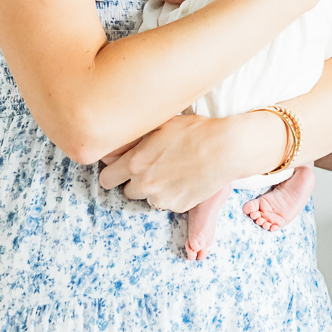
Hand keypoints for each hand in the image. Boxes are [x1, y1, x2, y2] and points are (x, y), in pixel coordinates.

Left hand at [96, 111, 276, 212]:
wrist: (225, 148)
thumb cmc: (194, 131)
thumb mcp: (160, 125)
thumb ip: (134, 137)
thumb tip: (115, 140)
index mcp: (135, 162)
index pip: (106, 178)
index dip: (113, 172)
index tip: (120, 169)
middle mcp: (144, 183)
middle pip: (126, 191)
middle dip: (133, 182)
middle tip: (149, 169)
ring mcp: (161, 197)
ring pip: (147, 199)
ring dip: (154, 189)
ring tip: (172, 172)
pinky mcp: (178, 206)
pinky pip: (168, 203)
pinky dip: (173, 195)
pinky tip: (185, 179)